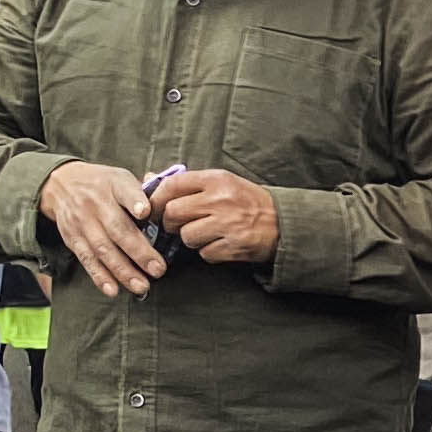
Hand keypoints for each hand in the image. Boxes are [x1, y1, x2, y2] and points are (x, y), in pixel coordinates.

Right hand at [40, 160, 168, 297]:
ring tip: (142, 286)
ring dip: (123, 271)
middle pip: (117, 229)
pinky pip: (87, 260)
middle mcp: (96, 203)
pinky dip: (100, 277)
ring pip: (103, 249)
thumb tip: (167, 202)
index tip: (146, 212)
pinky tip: (113, 290)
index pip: (125, 191)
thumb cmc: (102, 184)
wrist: (61, 184)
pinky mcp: (73, 239)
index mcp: (113, 184)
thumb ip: (144, 192)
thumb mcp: (121, 178)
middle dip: (139, 252)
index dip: (136, 201)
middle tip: (158, 269)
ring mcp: (82, 222)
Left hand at [154, 167, 280, 265]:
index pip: (172, 185)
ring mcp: (228, 223)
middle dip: (170, 223)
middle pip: (173, 213)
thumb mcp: (222, 183)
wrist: (283, 223)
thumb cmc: (247, 201)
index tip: (155, 208)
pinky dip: (209, 252)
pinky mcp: (234, 245)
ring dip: (191, 239)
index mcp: (216, 179)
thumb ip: (187, 183)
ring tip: (206, 234)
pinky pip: (205, 253)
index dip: (157, 199)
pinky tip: (221, 244)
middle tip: (178, 225)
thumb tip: (148, 178)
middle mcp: (221, 199)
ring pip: (187, 236)